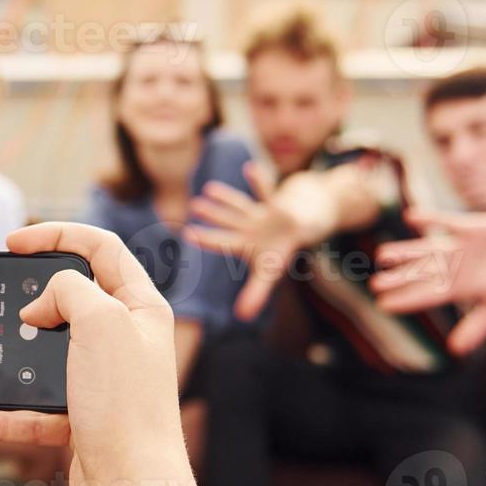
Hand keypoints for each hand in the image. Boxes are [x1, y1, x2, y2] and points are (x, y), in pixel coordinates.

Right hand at [0, 223, 191, 485]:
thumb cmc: (127, 402)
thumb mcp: (100, 320)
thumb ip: (68, 290)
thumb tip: (40, 306)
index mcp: (141, 307)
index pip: (102, 248)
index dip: (58, 234)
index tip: (14, 241)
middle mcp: (126, 340)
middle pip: (73, 299)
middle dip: (32, 295)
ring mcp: (103, 382)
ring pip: (46, 356)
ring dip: (9, 358)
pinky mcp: (82, 420)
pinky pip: (32, 409)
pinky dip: (0, 414)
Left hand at [187, 162, 302, 319]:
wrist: (298, 224)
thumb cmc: (276, 249)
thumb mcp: (268, 272)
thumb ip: (255, 293)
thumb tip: (242, 316)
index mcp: (242, 244)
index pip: (221, 242)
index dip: (206, 238)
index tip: (187, 232)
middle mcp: (246, 227)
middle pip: (228, 221)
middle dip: (214, 215)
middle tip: (194, 206)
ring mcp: (260, 215)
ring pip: (242, 206)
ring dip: (229, 199)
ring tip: (209, 189)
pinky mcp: (276, 205)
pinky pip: (267, 193)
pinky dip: (260, 183)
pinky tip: (249, 169)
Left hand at [371, 209, 485, 355]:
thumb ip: (476, 326)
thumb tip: (455, 351)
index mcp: (458, 287)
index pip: (427, 295)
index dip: (406, 300)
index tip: (383, 306)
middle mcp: (452, 267)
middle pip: (420, 274)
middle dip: (398, 279)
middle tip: (374, 285)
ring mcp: (458, 247)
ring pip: (426, 250)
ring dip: (405, 252)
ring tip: (381, 255)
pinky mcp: (469, 229)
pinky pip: (446, 222)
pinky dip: (430, 219)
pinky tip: (410, 216)